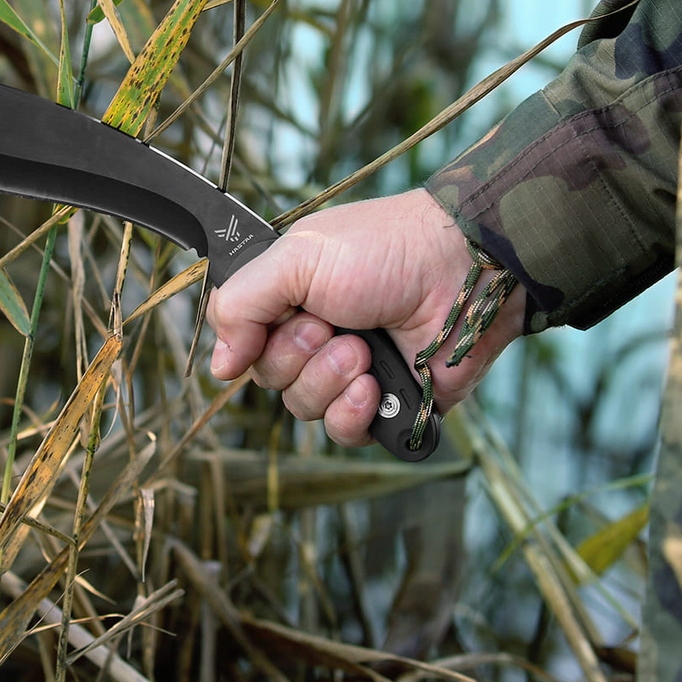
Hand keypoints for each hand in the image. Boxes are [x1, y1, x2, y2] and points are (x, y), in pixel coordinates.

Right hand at [206, 188, 524, 446]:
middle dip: (295, 356)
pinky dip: (352, 413)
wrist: (463, 270)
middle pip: (268, 378)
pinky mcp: (386, 404)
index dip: (248, 341)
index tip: (268, 325)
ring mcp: (351, 372)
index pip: (242, 339)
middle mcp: (317, 336)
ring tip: (361, 351)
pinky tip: (373, 387)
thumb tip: (219, 367)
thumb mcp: (298, 257)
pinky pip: (344, 433)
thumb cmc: (386, 248)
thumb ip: (242, 303)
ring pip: (302, 408)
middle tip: (329, 325)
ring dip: (327, 380)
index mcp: (291, 297)